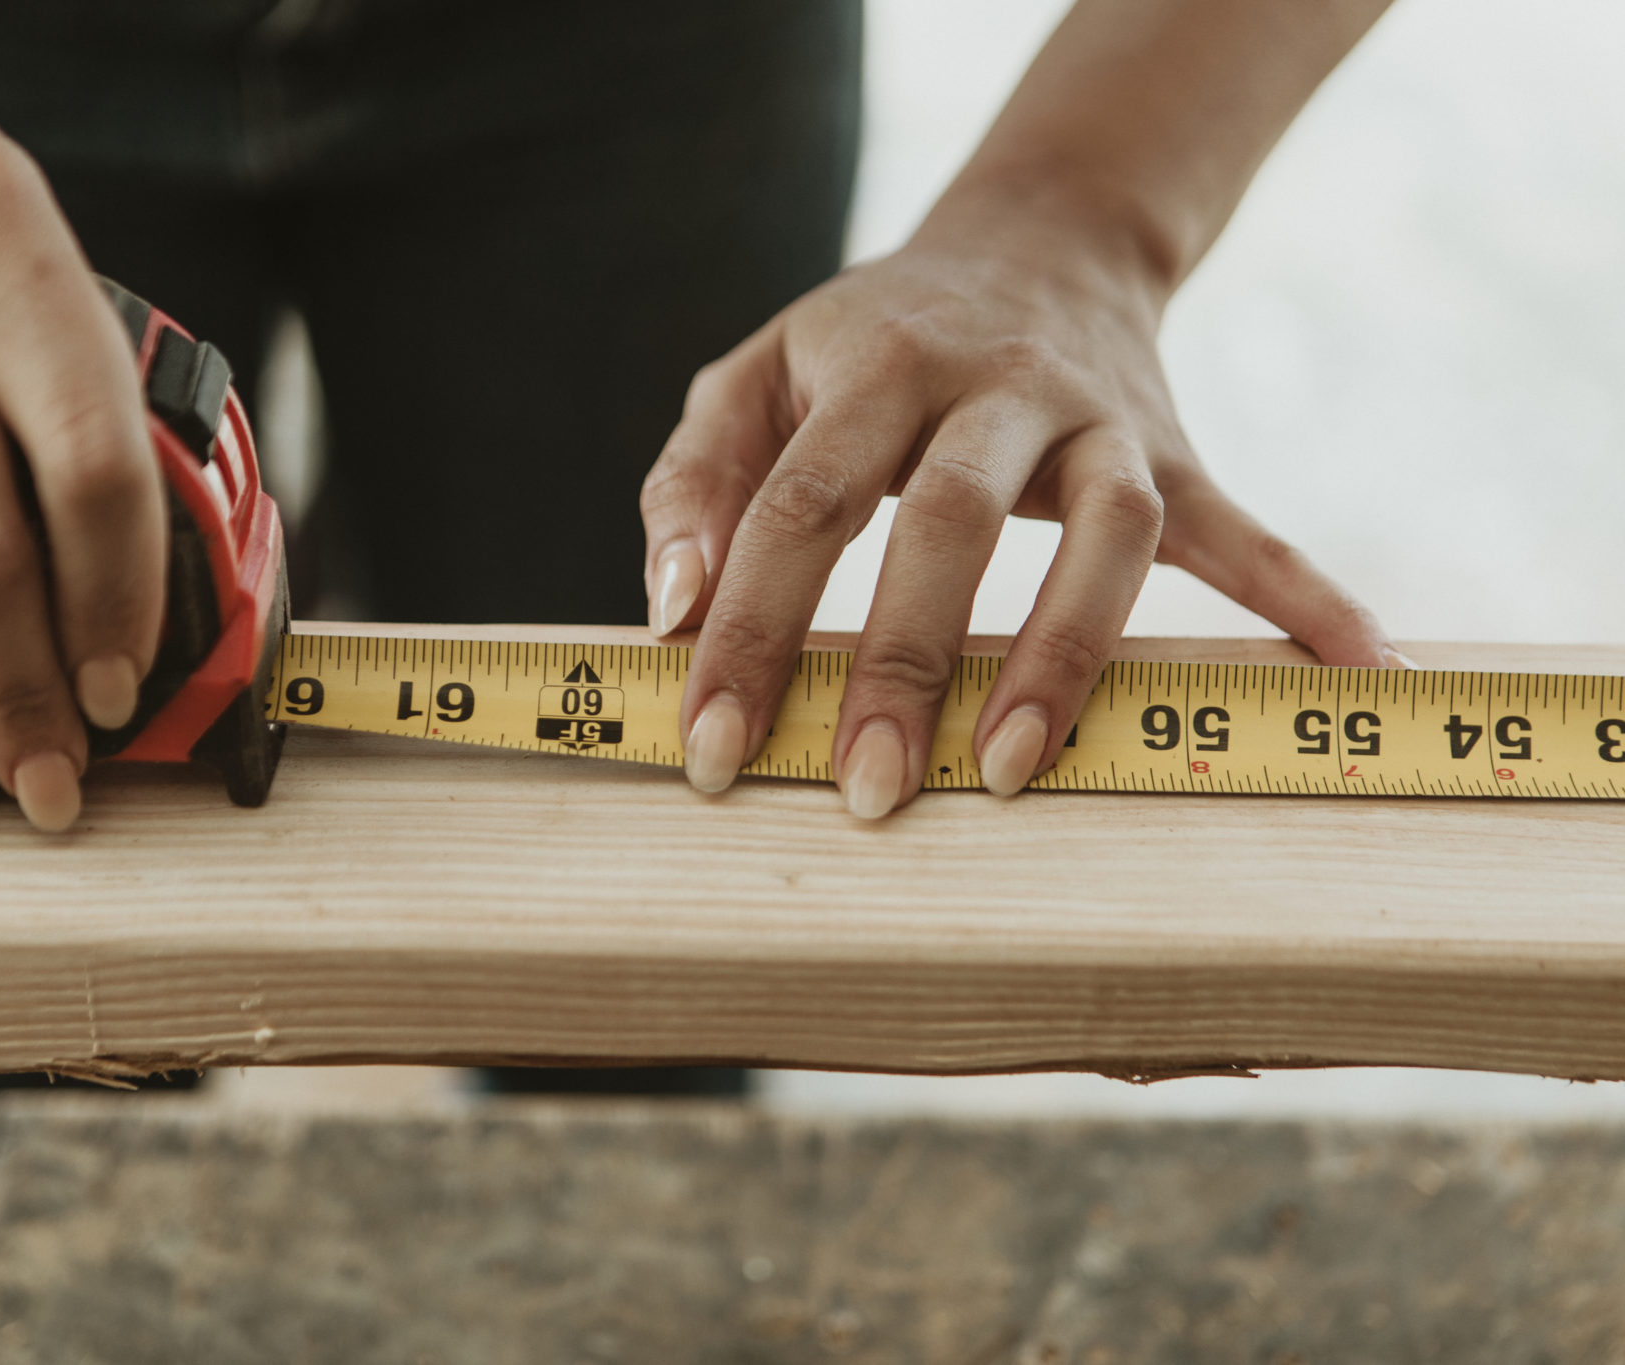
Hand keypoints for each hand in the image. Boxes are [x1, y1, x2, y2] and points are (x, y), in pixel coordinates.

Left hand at [640, 183, 1400, 816]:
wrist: (1030, 239)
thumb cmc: (862, 344)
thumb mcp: (755, 375)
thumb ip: (695, 483)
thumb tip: (668, 610)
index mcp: (873, 367)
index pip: (797, 507)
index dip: (751, 630)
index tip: (714, 748)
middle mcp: (995, 388)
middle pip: (950, 522)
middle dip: (906, 662)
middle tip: (869, 792)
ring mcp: (1101, 419)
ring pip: (1108, 532)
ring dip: (1068, 651)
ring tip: (1018, 773)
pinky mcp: (1177, 451)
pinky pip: (1246, 529)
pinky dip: (1304, 594)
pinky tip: (1356, 663)